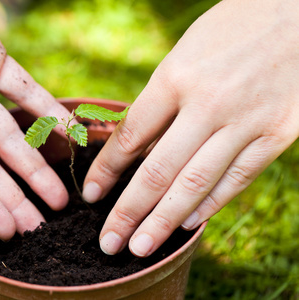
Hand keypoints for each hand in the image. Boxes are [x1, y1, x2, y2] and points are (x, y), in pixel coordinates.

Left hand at [83, 0, 298, 256]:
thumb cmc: (233, 27)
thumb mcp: (186, 52)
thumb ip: (162, 100)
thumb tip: (137, 145)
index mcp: (177, 76)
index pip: (131, 135)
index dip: (107, 170)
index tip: (90, 194)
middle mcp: (208, 103)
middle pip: (158, 170)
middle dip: (128, 211)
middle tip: (108, 243)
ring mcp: (246, 121)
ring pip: (196, 183)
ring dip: (163, 221)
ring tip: (140, 247)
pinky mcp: (279, 133)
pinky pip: (238, 178)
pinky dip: (210, 204)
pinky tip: (186, 224)